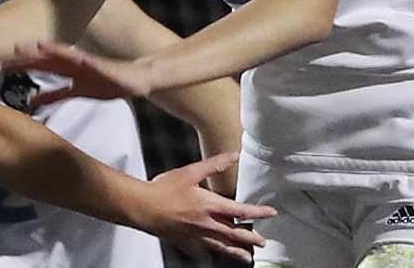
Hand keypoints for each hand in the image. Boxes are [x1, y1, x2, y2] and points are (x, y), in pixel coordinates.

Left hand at [6, 41, 152, 105]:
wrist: (141, 77)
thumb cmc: (110, 83)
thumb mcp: (78, 91)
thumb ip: (54, 95)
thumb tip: (32, 102)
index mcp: (67, 69)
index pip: (41, 66)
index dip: (22, 65)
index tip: (1, 65)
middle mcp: (73, 62)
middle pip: (45, 60)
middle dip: (25, 60)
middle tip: (3, 61)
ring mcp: (85, 62)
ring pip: (59, 56)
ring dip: (41, 53)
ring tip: (25, 49)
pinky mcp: (97, 65)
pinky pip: (78, 59)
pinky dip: (64, 54)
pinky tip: (53, 50)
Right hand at [141, 152, 274, 263]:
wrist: (143, 207)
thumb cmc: (165, 189)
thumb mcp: (191, 172)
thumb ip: (214, 165)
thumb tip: (233, 156)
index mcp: (210, 205)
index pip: (240, 211)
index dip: (258, 212)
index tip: (270, 213)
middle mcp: (206, 224)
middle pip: (234, 234)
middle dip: (250, 238)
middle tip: (262, 242)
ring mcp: (195, 235)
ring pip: (220, 246)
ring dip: (235, 252)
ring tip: (246, 257)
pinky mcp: (184, 241)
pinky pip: (199, 250)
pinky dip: (206, 253)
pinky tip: (209, 255)